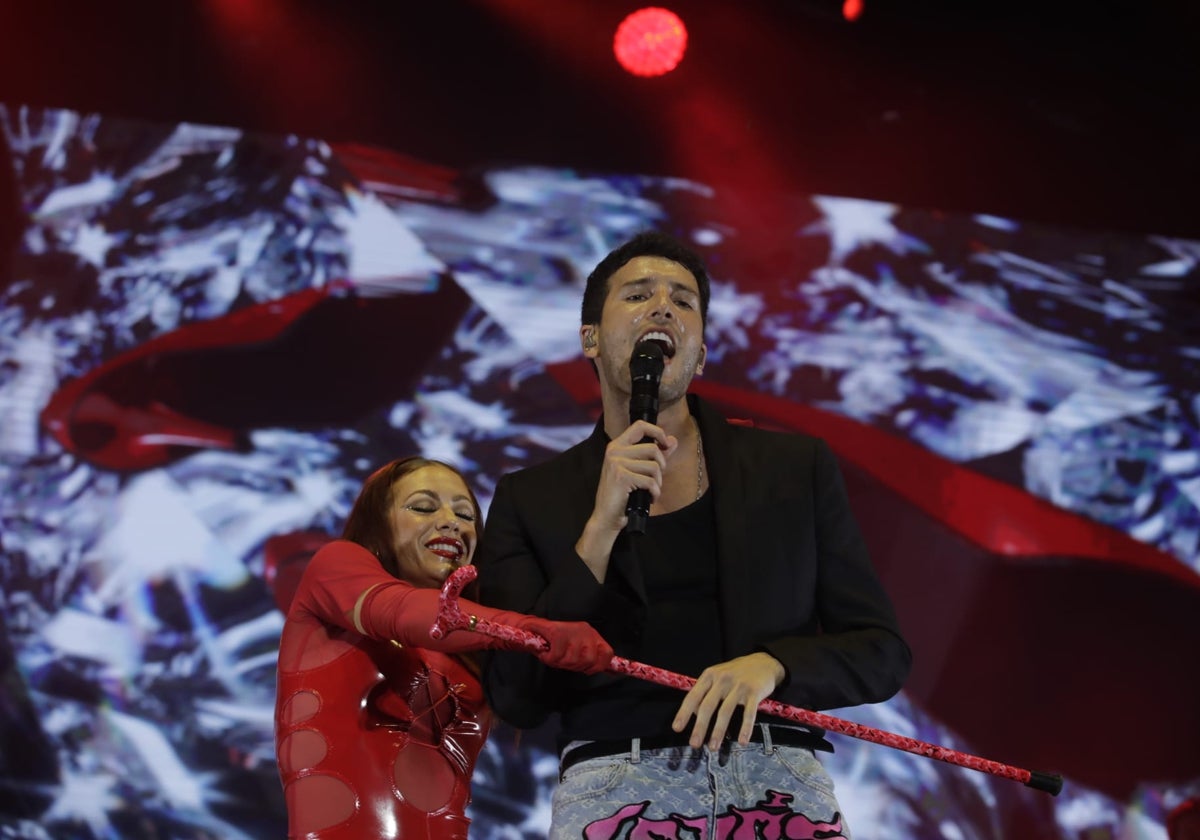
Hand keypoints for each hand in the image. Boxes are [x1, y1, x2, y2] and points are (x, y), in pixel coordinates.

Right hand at [516, 615, 613, 674]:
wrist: (529, 630)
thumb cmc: (554, 644)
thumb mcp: (576, 650)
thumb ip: (591, 659)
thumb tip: (614, 673)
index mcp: (592, 635)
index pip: (607, 653)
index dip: (598, 666)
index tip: (586, 670)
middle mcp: (585, 631)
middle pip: (589, 660)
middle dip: (574, 667)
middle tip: (563, 662)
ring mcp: (572, 630)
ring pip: (572, 660)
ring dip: (560, 663)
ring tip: (553, 656)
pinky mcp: (557, 632)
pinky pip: (557, 656)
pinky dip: (549, 659)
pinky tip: (545, 654)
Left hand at [671, 652, 785, 747]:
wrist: (764, 662)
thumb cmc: (737, 672)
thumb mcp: (718, 675)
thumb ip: (706, 692)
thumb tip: (693, 713)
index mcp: (709, 675)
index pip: (693, 696)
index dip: (684, 713)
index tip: (677, 728)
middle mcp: (722, 680)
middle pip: (708, 705)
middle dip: (700, 726)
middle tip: (694, 743)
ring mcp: (738, 686)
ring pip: (725, 711)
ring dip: (718, 731)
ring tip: (713, 746)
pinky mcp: (754, 692)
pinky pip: (748, 713)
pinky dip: (745, 728)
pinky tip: (742, 741)